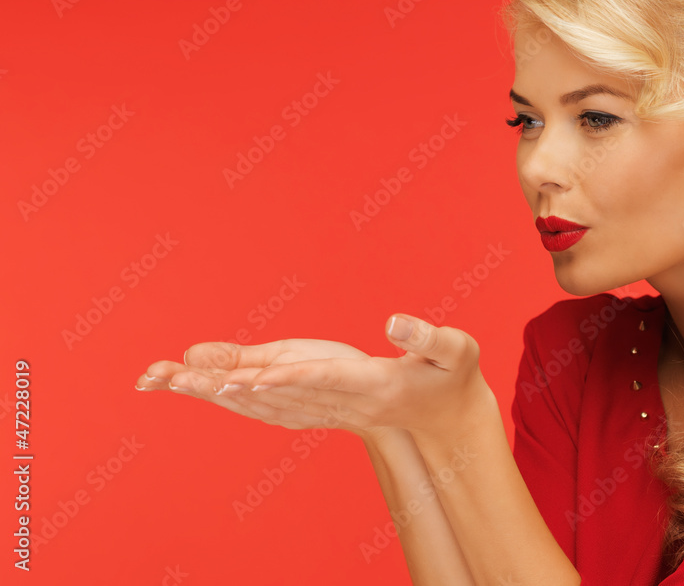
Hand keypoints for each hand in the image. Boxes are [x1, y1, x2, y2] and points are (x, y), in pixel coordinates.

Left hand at [135, 314, 494, 441]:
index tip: (244, 378)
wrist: (447, 420)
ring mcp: (329, 409)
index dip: (284, 378)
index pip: (322, 381)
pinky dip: (238, 398)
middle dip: (225, 385)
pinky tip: (209, 389)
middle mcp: (341, 403)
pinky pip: (272, 405)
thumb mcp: (455, 352)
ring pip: (265, 401)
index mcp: (373, 387)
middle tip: (173, 376)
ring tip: (168, 380)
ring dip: (218, 392)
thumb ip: (429, 337)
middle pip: (276, 393)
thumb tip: (393, 320)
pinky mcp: (321, 407)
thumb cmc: (453, 378)